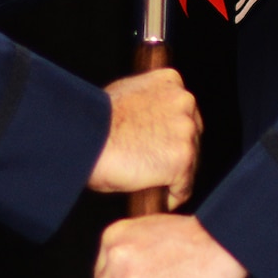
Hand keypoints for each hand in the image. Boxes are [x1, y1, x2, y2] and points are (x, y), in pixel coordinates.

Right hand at [86, 68, 201, 209]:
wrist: (85, 138)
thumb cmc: (95, 122)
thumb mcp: (125, 93)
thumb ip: (148, 100)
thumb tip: (152, 113)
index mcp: (170, 81)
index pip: (183, 111)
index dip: (169, 132)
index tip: (156, 145)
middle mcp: (184, 101)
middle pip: (192, 136)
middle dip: (174, 152)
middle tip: (151, 166)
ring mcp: (186, 130)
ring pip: (190, 162)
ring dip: (172, 174)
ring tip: (148, 180)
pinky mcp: (183, 158)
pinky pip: (184, 188)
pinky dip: (171, 196)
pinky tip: (155, 196)